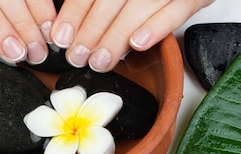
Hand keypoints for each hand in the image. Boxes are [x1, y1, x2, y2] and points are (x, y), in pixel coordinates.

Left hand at [53, 0, 215, 71]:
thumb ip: (94, 4)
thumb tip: (66, 29)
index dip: (75, 13)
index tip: (62, 37)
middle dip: (92, 30)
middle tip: (78, 56)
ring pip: (140, 7)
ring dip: (116, 36)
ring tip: (101, 60)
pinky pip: (178, 10)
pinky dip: (157, 27)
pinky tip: (138, 43)